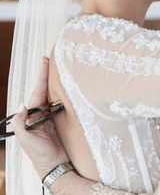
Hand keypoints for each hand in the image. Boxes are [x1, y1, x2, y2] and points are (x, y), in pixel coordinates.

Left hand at [11, 56, 68, 178]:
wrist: (57, 165)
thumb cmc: (39, 155)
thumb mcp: (25, 140)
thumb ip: (21, 123)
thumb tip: (22, 105)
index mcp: (33, 115)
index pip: (37, 91)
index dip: (41, 76)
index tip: (45, 62)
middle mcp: (44, 112)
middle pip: (47, 89)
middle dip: (49, 74)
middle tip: (52, 58)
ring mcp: (56, 115)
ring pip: (58, 94)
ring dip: (60, 82)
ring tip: (62, 68)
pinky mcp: (67, 118)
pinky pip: (68, 103)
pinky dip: (69, 93)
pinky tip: (73, 85)